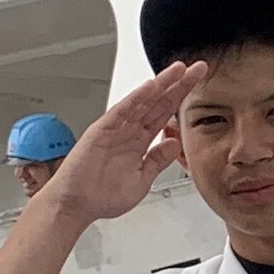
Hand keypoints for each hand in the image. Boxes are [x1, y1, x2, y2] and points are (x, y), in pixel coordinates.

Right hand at [37, 60, 203, 227]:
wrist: (76, 205)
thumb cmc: (102, 196)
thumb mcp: (142, 179)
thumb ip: (158, 160)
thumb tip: (175, 143)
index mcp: (139, 141)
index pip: (165, 114)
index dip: (181, 98)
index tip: (197, 84)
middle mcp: (129, 131)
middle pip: (158, 102)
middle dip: (178, 85)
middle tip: (197, 68)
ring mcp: (115, 129)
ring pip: (142, 102)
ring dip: (161, 85)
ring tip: (178, 70)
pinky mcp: (101, 131)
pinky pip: (122, 111)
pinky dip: (136, 98)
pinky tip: (151, 86)